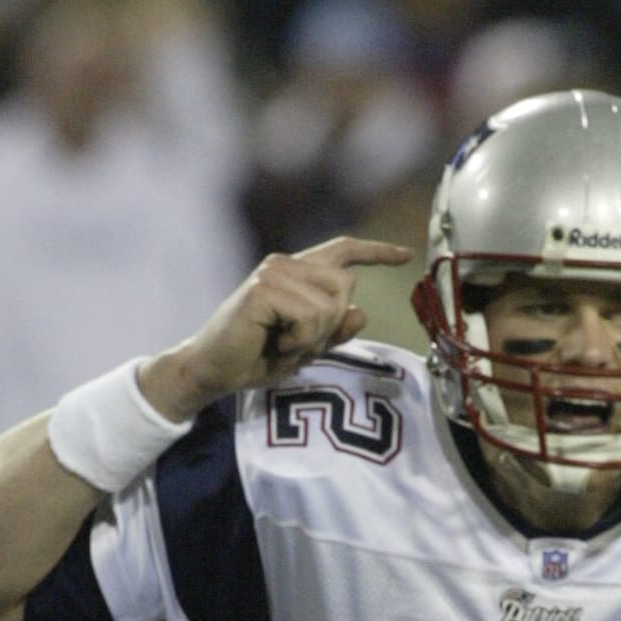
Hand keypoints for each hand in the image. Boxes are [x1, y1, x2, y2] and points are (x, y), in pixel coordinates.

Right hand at [142, 235, 414, 416]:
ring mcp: (274, 271)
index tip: (406, 255)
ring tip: (284, 344)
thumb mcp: (306, 347)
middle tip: (298, 343)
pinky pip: (310, 317)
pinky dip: (300, 341)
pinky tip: (277, 344)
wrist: (215, 369)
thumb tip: (361, 311)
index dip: (376, 252)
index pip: (343, 251)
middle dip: (332, 324)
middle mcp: (286, 263)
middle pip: (345, 286)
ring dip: (314, 336)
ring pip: (330, 304)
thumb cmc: (256, 357)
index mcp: (297, 272)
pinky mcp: (264, 288)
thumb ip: (335, 330)